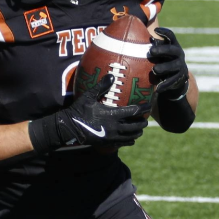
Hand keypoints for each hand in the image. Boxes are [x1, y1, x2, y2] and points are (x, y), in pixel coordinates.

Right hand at [29, 84, 148, 152]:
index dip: (143, 108)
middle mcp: (114, 127)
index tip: (149, 105)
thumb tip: (112, 75)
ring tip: (140, 130)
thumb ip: (101, 86)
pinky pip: (122, 143)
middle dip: (142, 122)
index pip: (134, 111)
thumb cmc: (78, 110)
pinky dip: (129, 141)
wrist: (69, 128)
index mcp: (112, 114)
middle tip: (146, 119)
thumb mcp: (89, 96)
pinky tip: (132, 140)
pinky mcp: (107, 143)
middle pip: (135, 125)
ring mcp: (111, 136)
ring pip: (131, 136)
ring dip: (138, 132)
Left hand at [148, 27, 188, 100]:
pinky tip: (157, 88)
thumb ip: (152, 46)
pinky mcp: (179, 78)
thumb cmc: (163, 60)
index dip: (164, 32)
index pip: (171, 36)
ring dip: (164, 67)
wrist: (176, 77)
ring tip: (154, 70)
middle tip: (151, 51)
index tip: (156, 30)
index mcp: (173, 45)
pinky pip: (172, 81)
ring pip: (174, 65)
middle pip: (172, 50)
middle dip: (162, 50)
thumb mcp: (159, 52)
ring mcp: (180, 66)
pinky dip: (165, 84)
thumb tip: (135, 37)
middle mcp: (178, 54)